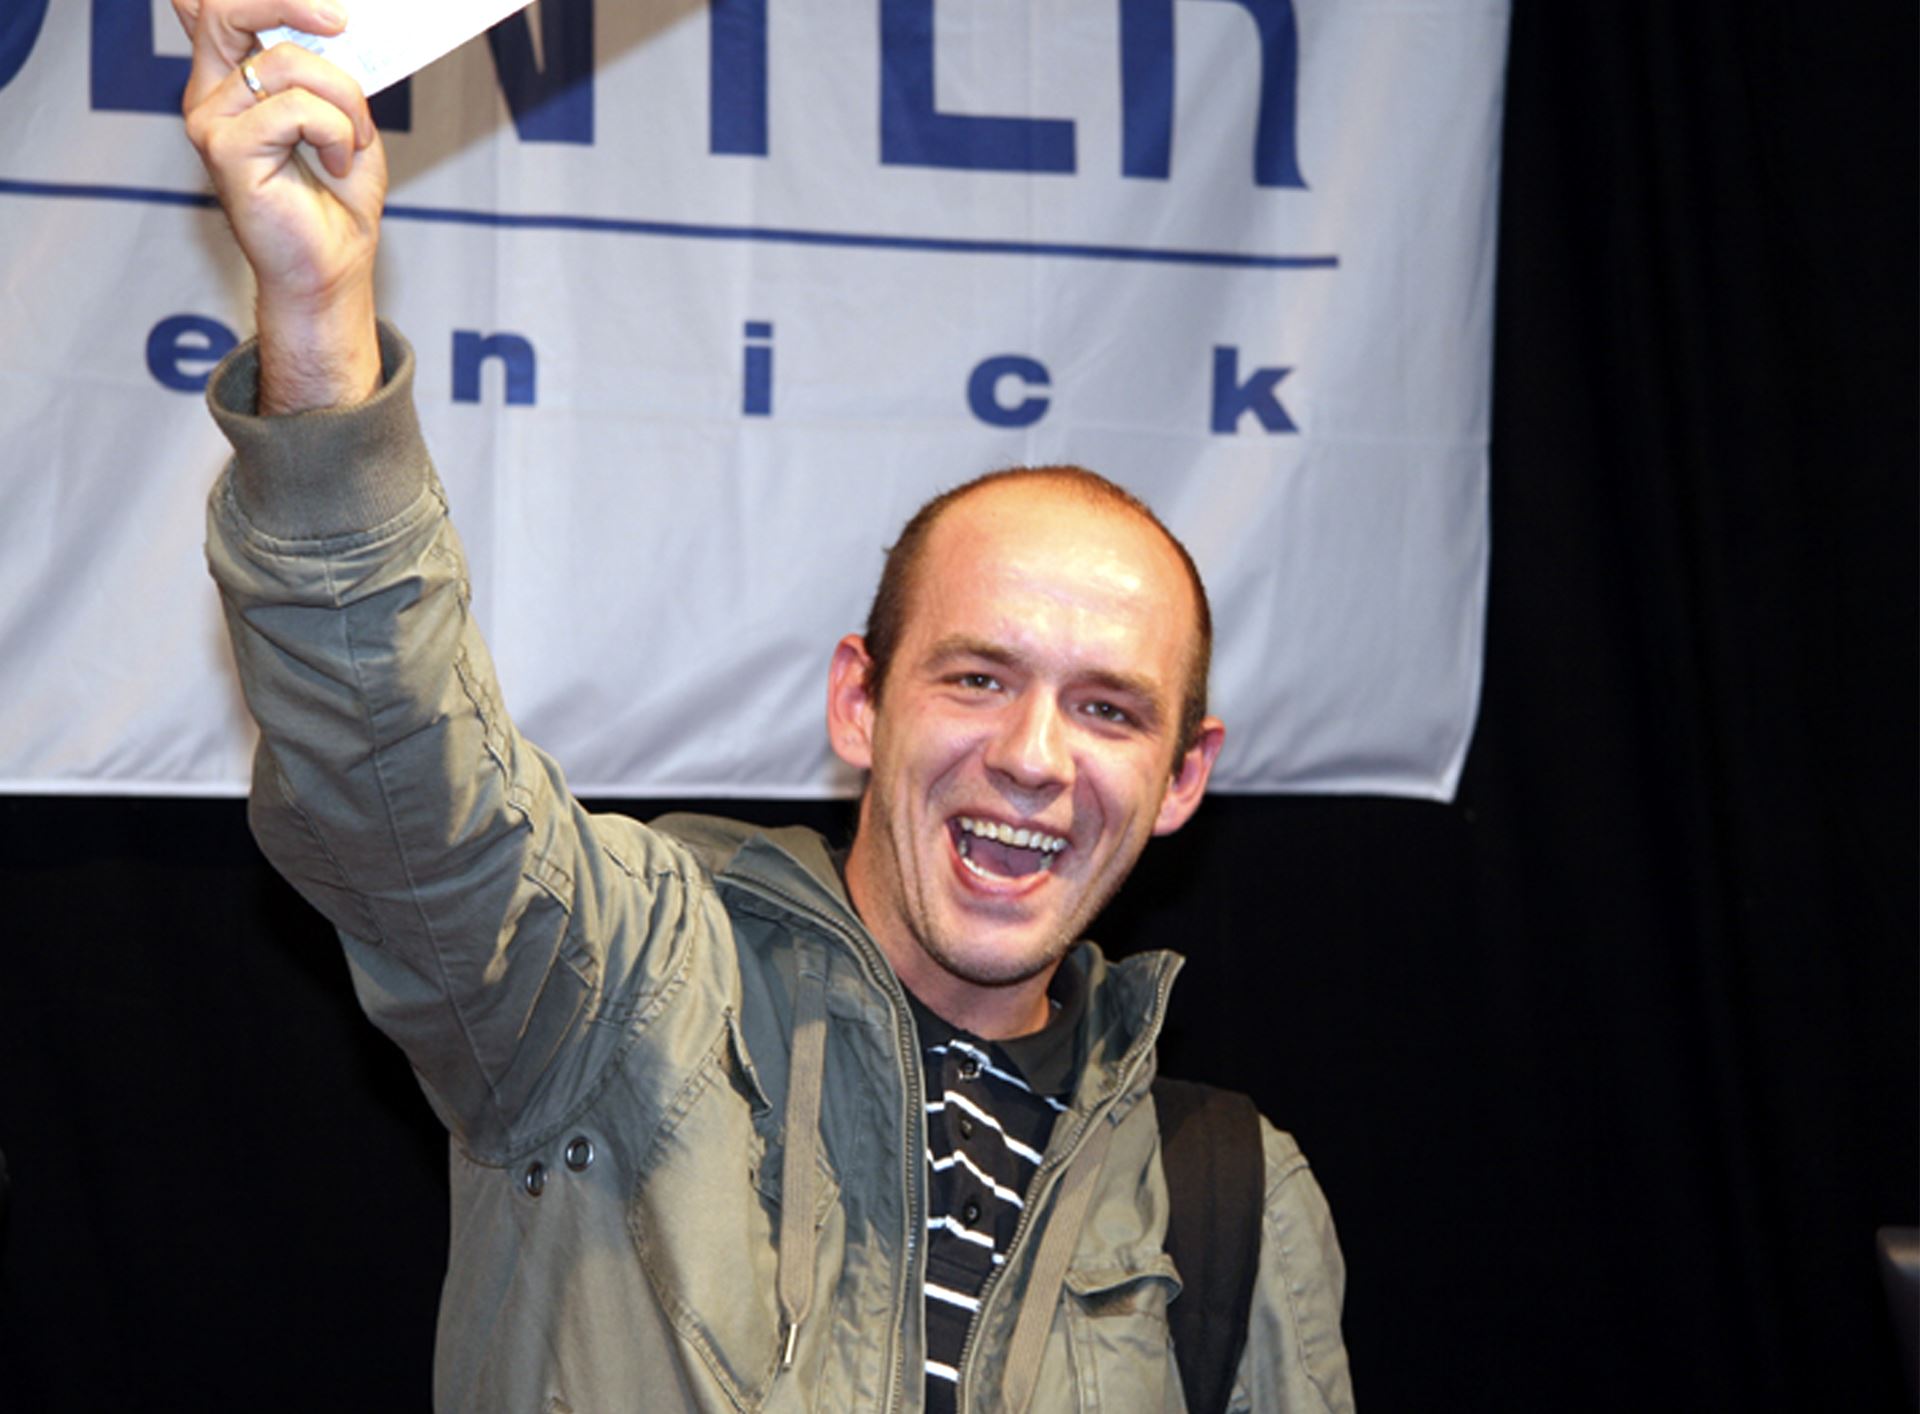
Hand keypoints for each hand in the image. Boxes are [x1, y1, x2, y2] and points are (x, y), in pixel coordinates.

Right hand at [178, 0, 386, 410]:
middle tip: (339, 21)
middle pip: (224, 9)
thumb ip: (324, 66)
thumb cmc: (336, 199)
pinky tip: (337, 162)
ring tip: (352, 141)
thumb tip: (328, 21)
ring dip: (342, 99)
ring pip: (285, 64)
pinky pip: (297, 109)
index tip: (319, 8)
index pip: (209, 8)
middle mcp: (210, 94)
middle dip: (286, 1)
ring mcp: (211, 121)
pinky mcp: (226, 150)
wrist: (333, 268)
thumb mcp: (342, 115)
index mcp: (230, 80)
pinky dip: (335, 132)